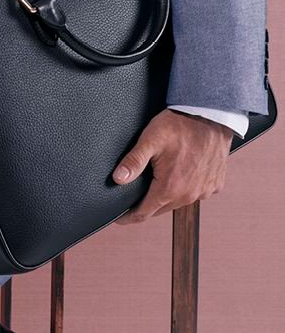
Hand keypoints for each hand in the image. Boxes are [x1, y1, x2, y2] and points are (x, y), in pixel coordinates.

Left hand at [112, 108, 233, 223]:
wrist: (211, 115)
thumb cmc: (180, 125)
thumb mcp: (150, 140)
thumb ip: (133, 161)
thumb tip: (118, 179)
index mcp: (170, 188)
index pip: (143, 213)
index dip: (128, 217)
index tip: (118, 217)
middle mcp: (189, 195)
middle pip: (159, 209)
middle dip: (144, 206)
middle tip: (132, 197)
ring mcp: (203, 191)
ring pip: (177, 202)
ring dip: (164, 197)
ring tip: (154, 183)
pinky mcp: (214, 185)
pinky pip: (194, 193)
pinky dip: (184, 189)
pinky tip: (178, 175)